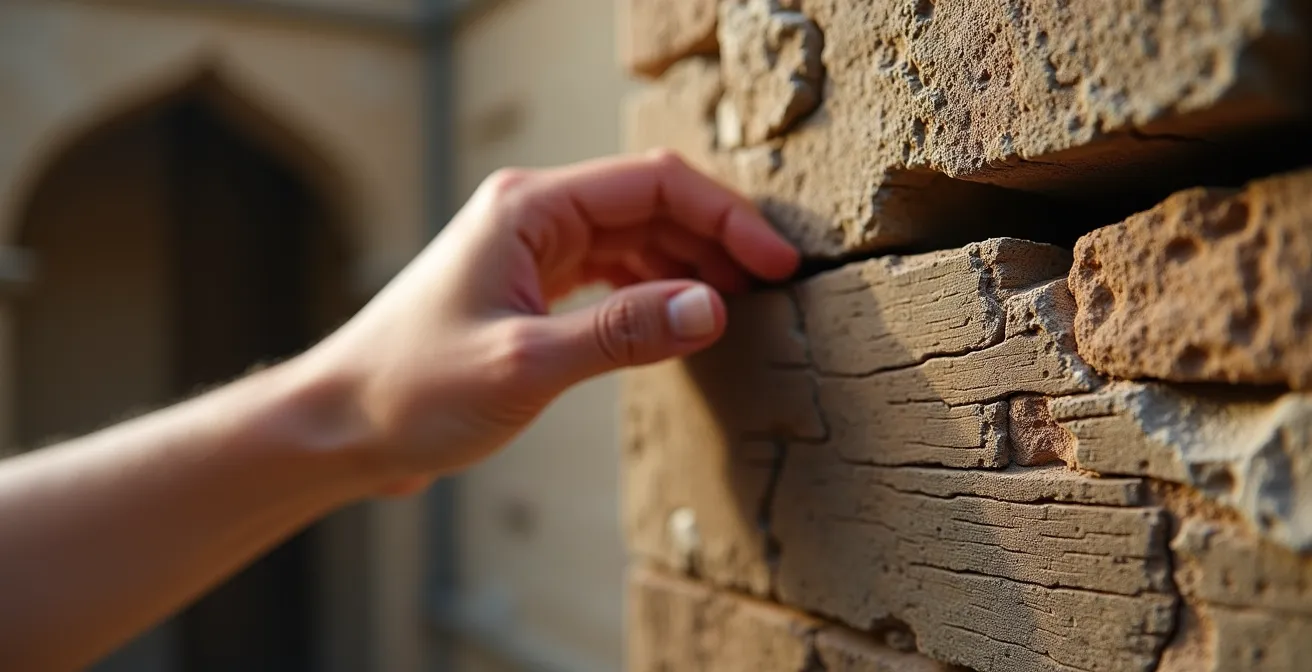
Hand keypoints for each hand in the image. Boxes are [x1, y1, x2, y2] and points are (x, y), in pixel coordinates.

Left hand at [296, 151, 798, 493]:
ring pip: (636, 238)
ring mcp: (532, 249)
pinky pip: (612, 273)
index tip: (778, 263)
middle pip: (651, 205)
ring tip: (740, 306)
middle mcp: (534, 214)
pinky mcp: (531, 287)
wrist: (340, 425)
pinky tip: (681, 320)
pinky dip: (653, 291)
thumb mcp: (526, 363)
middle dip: (716, 240)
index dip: (726, 218)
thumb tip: (712, 307)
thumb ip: (622, 333)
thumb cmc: (412, 388)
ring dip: (689, 265)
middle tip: (775, 289)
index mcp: (530, 206)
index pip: (654, 184)